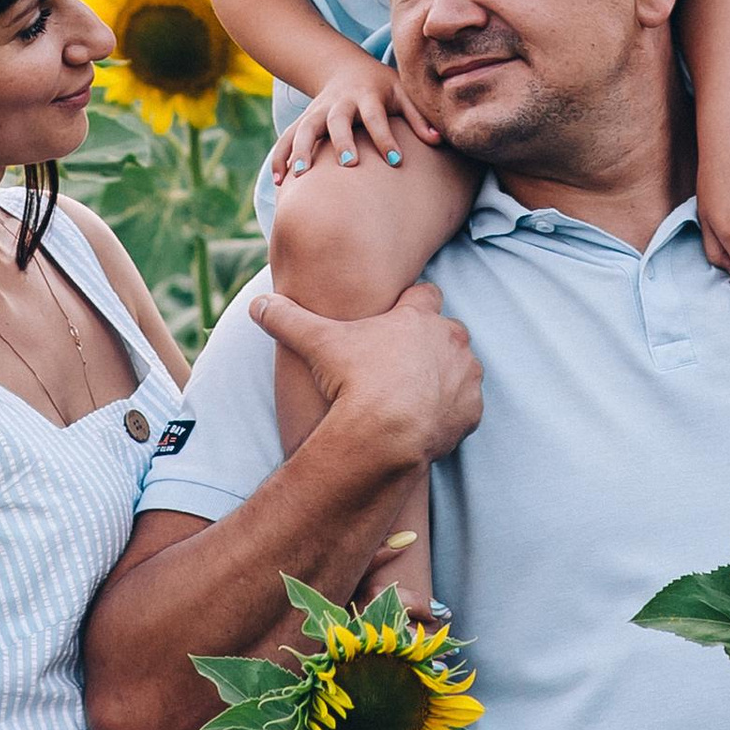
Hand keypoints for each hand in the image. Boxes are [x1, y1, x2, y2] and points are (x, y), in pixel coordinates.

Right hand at [254, 282, 482, 469]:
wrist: (384, 435)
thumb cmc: (353, 382)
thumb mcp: (315, 344)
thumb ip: (287, 319)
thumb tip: (258, 304)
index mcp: (419, 318)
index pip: (425, 294)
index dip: (411, 306)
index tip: (395, 321)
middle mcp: (449, 341)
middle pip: (446, 332)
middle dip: (428, 344)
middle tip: (400, 365)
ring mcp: (465, 376)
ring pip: (461, 368)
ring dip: (443, 378)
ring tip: (413, 396)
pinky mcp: (471, 410)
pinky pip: (466, 406)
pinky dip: (451, 412)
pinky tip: (425, 420)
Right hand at [275, 59, 439, 178]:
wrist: (344, 67)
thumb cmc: (382, 87)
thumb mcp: (403, 93)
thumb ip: (419, 117)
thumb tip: (440, 141)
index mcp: (367, 95)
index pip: (376, 116)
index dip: (386, 137)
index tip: (396, 160)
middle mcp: (339, 103)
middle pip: (337, 120)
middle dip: (341, 141)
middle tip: (348, 164)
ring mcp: (318, 111)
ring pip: (306, 128)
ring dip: (301, 150)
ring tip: (299, 176)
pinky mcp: (304, 120)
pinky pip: (288, 137)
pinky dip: (280, 157)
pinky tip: (279, 181)